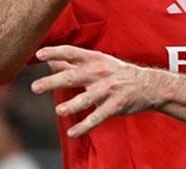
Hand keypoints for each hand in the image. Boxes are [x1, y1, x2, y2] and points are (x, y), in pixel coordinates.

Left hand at [31, 45, 160, 136]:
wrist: (149, 85)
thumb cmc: (118, 73)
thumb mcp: (99, 62)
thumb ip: (74, 63)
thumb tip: (50, 60)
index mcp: (95, 59)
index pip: (72, 53)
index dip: (55, 52)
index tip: (39, 54)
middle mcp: (101, 72)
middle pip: (74, 76)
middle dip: (53, 82)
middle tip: (35, 87)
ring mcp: (109, 89)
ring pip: (87, 98)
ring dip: (72, 105)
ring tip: (59, 111)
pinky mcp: (115, 105)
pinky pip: (98, 117)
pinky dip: (85, 126)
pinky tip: (73, 132)